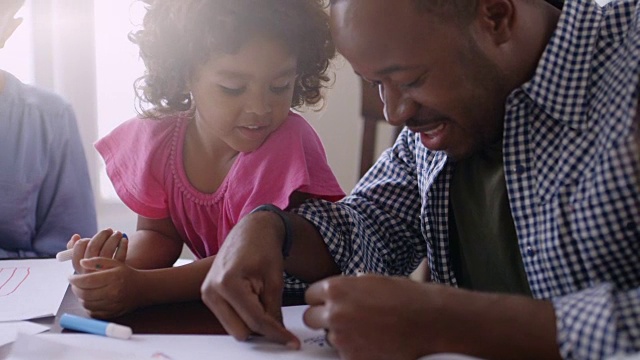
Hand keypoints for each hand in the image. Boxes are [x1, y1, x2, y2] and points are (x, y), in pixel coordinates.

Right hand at [68, 229, 127, 273]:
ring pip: (107, 250)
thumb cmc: (97, 270)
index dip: (84, 240)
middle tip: (108, 229)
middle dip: (101, 235)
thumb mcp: (85, 262)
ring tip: (117, 233)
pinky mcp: (117, 272)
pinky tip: (124, 240)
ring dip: (113, 238)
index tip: (90, 237)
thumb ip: (77, 250)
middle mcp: (90, 271)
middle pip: (93, 248)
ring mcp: (104, 272)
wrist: (114, 284)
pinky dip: (123, 245)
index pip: (78, 249)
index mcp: (80, 268)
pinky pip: (120, 255)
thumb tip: (75, 236)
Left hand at [68, 257, 141, 318]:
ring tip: (81, 289)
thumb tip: (82, 262)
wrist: (142, 289)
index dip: (74, 279)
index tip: (70, 276)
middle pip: (84, 293)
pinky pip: (92, 312)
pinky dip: (87, 305)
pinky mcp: (111, 313)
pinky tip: (90, 298)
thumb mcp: (114, 263)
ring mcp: (112, 305)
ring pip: (86, 303)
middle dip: (75, 288)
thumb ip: (97, 261)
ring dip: (80, 297)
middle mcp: (113, 293)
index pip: (86, 280)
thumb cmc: (126, 274)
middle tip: (74, 283)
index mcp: (113, 278)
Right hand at [201, 212, 298, 348]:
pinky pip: (229, 319)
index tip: (291, 341)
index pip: (255, 321)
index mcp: (228, 283)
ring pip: (234, 328)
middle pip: (242, 331)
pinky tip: (255, 301)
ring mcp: (207, 294)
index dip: (276, 333)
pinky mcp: (208, 296)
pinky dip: (244, 317)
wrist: (251, 230)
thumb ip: (275, 310)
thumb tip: (279, 334)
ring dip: (252, 323)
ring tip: (263, 300)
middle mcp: (212, 291)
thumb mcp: (275, 280)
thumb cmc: (263, 247)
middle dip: (262, 329)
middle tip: (279, 319)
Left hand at [304, 275, 442, 359]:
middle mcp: (335, 313)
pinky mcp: (352, 358)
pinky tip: (375, 342)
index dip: (321, 299)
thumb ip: (351, 286)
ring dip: (342, 335)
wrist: (431, 322)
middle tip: (343, 319)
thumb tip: (341, 291)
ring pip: (329, 337)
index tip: (329, 303)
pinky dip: (356, 350)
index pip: (311, 295)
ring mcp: (342, 338)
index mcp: (337, 288)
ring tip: (368, 330)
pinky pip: (344, 353)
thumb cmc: (407, 297)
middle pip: (311, 318)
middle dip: (323, 318)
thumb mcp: (374, 281)